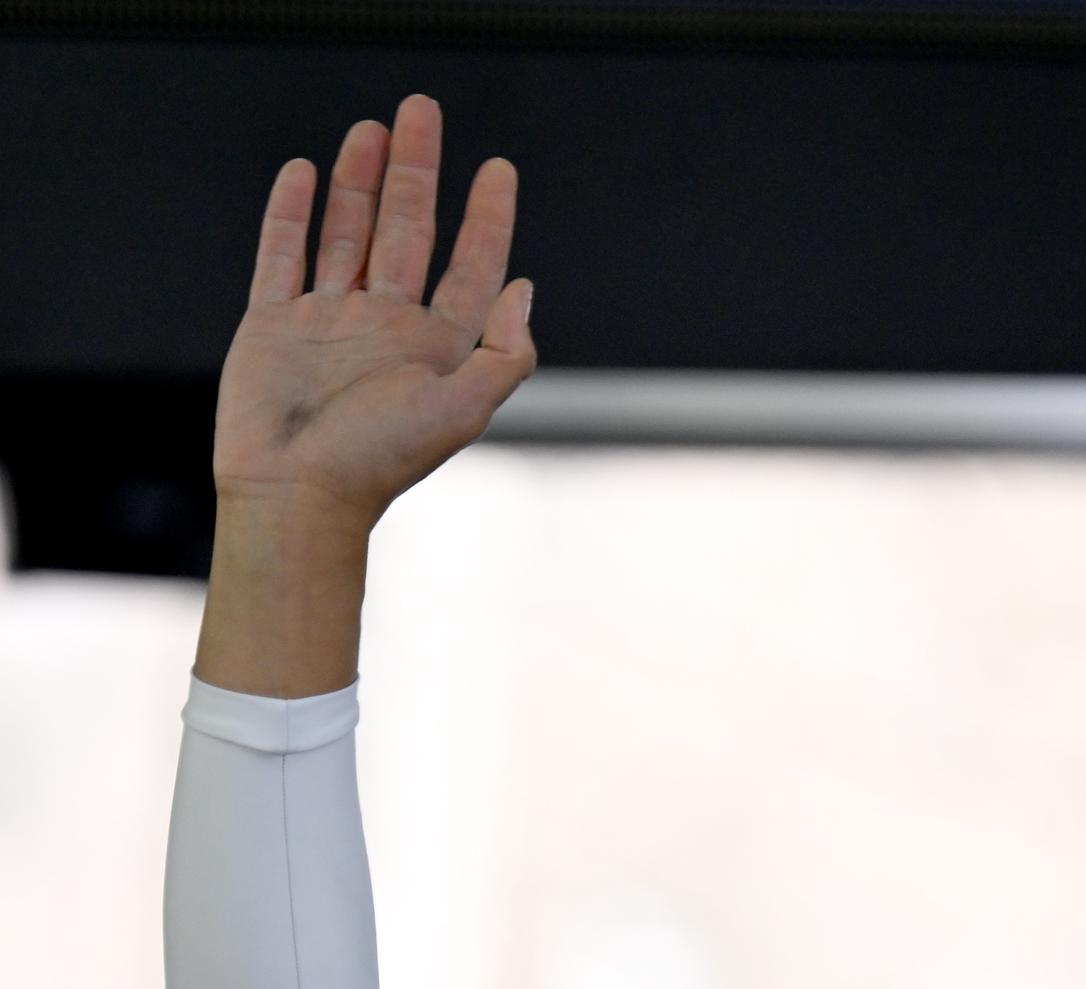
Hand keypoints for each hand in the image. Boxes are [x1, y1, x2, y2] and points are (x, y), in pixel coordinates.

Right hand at [211, 93, 536, 531]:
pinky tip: (307, 172)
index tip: (498, 169)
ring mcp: (328, 323)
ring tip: (372, 128)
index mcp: (434, 349)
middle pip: (407, 232)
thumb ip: (502, 353)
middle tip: (422, 111)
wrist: (295, 494)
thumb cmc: (377, 462)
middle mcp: (384, 330)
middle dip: (416, 171)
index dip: (487, 219)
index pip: (469, 268)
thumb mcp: (461, 410)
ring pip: (348, 234)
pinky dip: (294, 214)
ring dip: (361, 181)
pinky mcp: (274, 325)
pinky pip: (283, 255)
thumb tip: (523, 290)